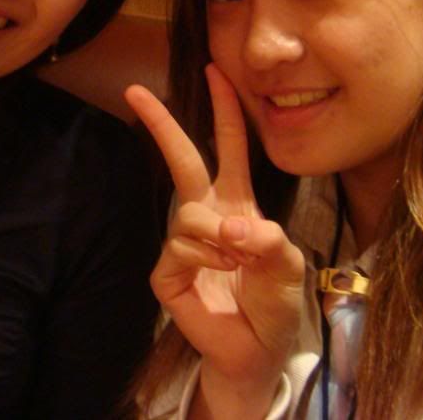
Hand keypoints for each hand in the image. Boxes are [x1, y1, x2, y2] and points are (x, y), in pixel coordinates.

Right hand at [125, 65, 304, 405]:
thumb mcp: (288, 269)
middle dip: (160, 123)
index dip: (224, 109)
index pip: (229, 147)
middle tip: (134, 90)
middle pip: (181, 159)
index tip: (214, 71)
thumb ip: (270, 243)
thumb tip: (234, 224)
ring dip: (219, 238)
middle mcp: (206, 213)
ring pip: (190, 214)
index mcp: (237, 201)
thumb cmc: (273, 303)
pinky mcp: (165, 269)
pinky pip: (182, 248)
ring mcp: (182, 241)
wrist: (255, 350)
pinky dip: (206, 261)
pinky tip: (217, 278)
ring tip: (236, 264)